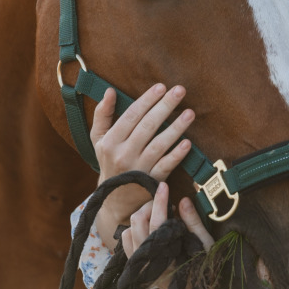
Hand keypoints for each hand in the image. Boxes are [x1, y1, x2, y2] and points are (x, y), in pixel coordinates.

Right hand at [91, 84, 195, 247]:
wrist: (113, 201)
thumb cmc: (108, 162)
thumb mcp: (98, 140)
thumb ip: (102, 115)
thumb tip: (109, 91)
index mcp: (110, 142)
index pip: (131, 116)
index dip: (147, 100)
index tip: (161, 87)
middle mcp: (123, 154)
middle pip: (147, 126)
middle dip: (165, 106)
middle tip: (180, 91)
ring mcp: (138, 169)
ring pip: (159, 145)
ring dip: (176, 128)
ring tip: (190, 113)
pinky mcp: (151, 182)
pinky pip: (166, 166)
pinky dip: (177, 155)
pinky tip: (188, 143)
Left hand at [121, 181, 213, 288]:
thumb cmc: (204, 269)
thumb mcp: (205, 245)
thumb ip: (193, 222)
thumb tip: (183, 199)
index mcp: (167, 256)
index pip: (158, 222)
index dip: (160, 200)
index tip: (164, 186)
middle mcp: (149, 261)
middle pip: (138, 222)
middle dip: (150, 206)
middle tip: (165, 203)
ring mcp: (139, 265)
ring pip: (128, 230)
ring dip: (141, 218)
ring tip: (157, 216)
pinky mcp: (135, 267)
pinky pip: (126, 241)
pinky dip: (134, 230)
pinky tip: (149, 228)